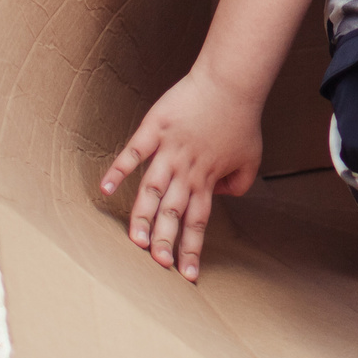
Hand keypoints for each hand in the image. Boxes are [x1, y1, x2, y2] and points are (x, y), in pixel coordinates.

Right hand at [100, 69, 263, 279]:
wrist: (231, 82)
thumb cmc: (241, 119)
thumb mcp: (251, 158)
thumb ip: (238, 184)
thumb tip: (220, 195)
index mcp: (206, 180)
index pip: (197, 222)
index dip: (191, 250)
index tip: (188, 276)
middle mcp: (186, 170)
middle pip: (173, 212)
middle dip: (166, 242)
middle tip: (159, 265)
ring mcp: (169, 150)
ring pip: (152, 190)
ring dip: (143, 217)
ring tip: (136, 241)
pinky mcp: (155, 128)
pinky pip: (134, 152)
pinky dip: (119, 170)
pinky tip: (106, 190)